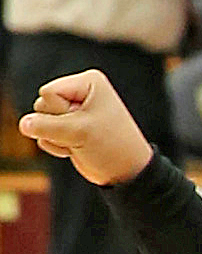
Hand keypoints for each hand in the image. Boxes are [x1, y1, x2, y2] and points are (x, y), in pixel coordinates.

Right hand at [18, 70, 154, 186]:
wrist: (125, 171)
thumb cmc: (112, 146)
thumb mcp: (79, 133)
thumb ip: (45, 126)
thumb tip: (23, 124)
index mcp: (88, 82)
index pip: (48, 92)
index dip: (60, 112)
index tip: (87, 121)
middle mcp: (79, 92)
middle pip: (41, 105)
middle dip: (59, 125)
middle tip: (85, 133)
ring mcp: (71, 111)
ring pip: (38, 121)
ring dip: (57, 137)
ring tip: (82, 141)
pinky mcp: (66, 127)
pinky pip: (42, 134)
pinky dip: (56, 145)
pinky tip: (76, 148)